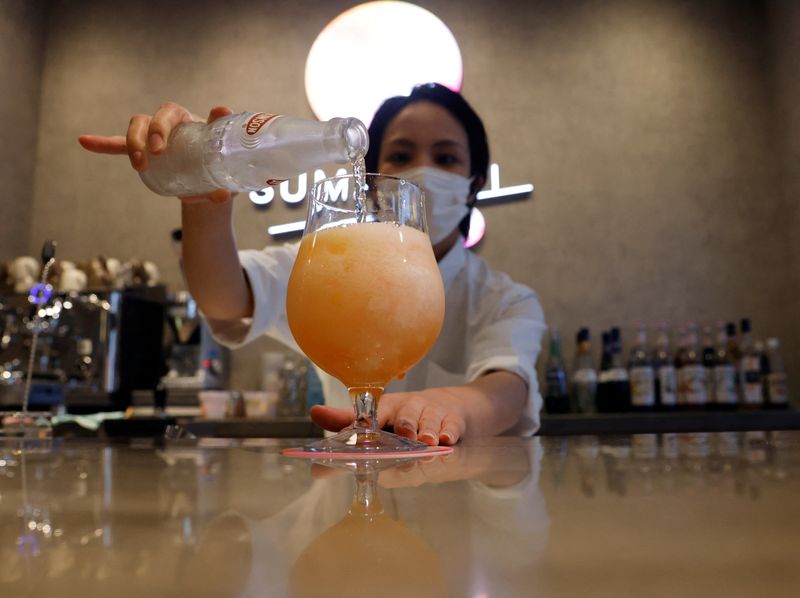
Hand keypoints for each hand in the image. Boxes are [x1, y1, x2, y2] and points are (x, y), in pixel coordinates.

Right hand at [78, 102, 233, 203]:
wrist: (216, 186)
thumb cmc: (224, 169)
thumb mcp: (228, 165)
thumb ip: (228, 157)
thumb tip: (224, 155)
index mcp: (188, 122)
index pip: (171, 112)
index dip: (162, 125)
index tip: (161, 148)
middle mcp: (169, 126)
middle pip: (147, 119)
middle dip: (145, 135)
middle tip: (154, 155)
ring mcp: (154, 139)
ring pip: (134, 129)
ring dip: (131, 144)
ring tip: (139, 165)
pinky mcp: (146, 154)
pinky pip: (120, 147)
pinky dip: (103, 144)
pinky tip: (84, 141)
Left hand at [309, 386, 468, 445]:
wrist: (455, 425)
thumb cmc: (412, 436)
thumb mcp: (386, 449)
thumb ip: (354, 460)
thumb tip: (316, 471)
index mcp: (382, 413)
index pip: (361, 415)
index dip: (342, 417)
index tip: (319, 414)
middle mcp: (404, 409)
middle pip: (400, 414)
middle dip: (401, 424)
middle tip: (402, 435)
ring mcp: (430, 413)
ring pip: (426, 419)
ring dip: (426, 430)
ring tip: (427, 442)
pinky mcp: (453, 419)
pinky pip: (450, 425)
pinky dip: (448, 432)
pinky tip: (446, 440)